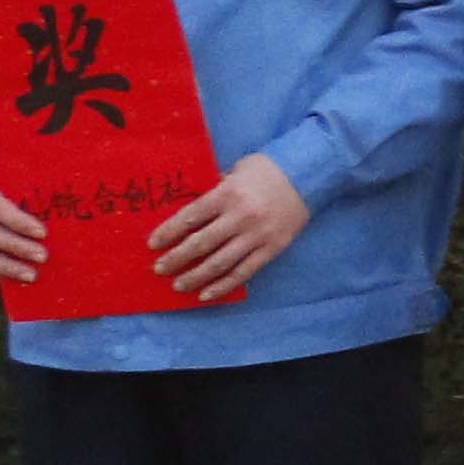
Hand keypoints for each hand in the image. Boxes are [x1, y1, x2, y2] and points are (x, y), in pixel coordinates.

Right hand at [0, 155, 48, 283]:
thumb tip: (65, 180)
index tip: (42, 232)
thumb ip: (26, 162)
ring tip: (33, 274)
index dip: (15, 220)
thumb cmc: (4, 149)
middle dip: (16, 246)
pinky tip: (19, 274)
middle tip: (45, 256)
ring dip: (6, 265)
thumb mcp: (8, 149)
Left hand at [149, 153, 311, 304]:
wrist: (310, 174)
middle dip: (176, 258)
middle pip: (200, 243)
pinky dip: (223, 285)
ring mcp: (257, 235)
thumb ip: (216, 188)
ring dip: (195, 276)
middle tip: (159, 268)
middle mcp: (240, 217)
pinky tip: (206, 294)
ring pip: (219, 262)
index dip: (168, 233)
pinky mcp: (272, 248)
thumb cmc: (268, 170)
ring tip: (178, 285)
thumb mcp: (237, 170)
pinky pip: (244, 272)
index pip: (189, 218)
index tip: (153, 244)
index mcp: (227, 194)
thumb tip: (195, 208)